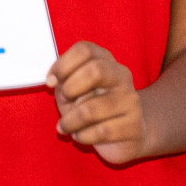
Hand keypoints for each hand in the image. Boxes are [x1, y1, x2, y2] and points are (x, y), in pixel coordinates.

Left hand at [46, 41, 147, 164]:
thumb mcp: (74, 90)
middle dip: (70, 88)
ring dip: (70, 121)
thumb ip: (63, 82)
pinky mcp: (134, 126)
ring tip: (65, 127)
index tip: (51, 81)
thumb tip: (53, 81)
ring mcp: (130, 100)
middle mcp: (121, 76)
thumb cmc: (93, 107)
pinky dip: (82, 136)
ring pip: (92, 109)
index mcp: (105, 60)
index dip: (63, 65)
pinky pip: (101, 132)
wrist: (127, 132)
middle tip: (63, 100)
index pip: (85, 50)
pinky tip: (79, 136)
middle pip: (95, 71)